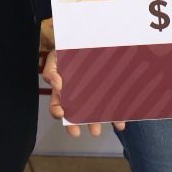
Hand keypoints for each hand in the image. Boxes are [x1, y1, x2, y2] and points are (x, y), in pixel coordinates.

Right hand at [39, 20, 122, 139]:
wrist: (85, 39)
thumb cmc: (67, 51)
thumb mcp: (55, 58)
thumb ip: (52, 71)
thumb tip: (56, 84)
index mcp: (63, 91)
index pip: (57, 105)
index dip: (57, 111)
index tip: (62, 114)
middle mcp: (78, 96)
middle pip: (75, 114)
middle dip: (77, 124)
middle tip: (80, 132)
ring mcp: (94, 96)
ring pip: (94, 113)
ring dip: (96, 123)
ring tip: (97, 131)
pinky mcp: (109, 94)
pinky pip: (112, 108)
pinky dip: (116, 117)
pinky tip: (119, 124)